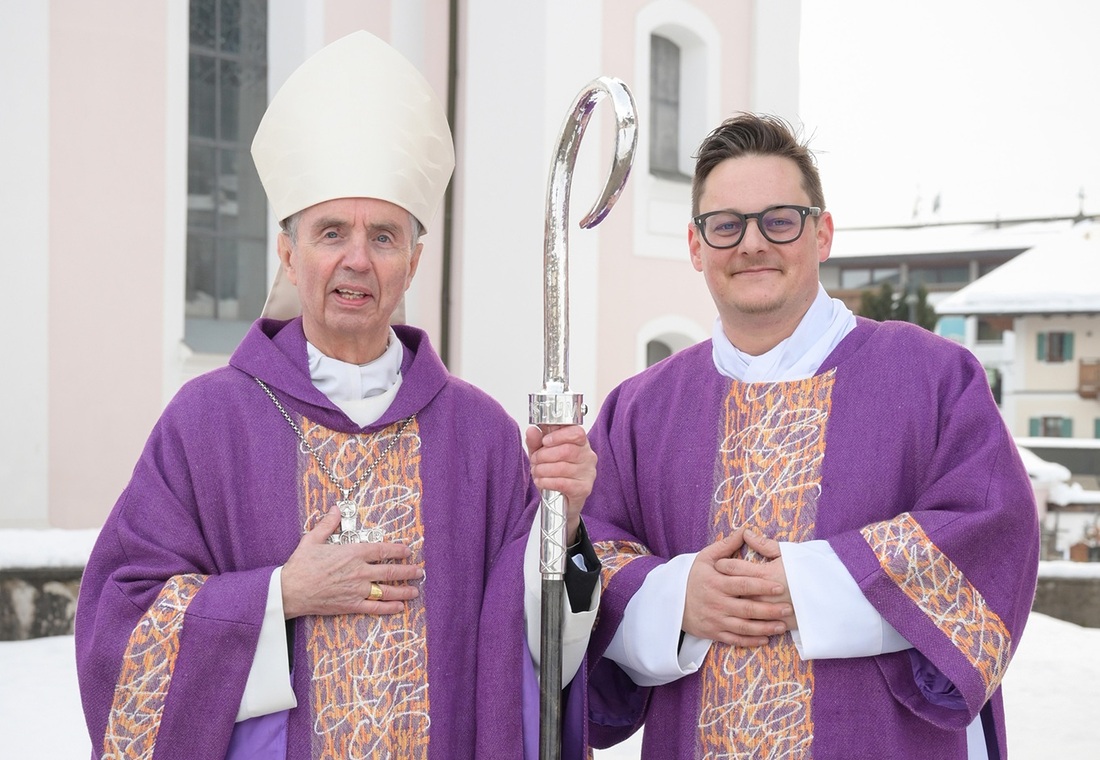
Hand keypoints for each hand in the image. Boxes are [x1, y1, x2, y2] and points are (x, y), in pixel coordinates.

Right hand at [281, 507, 422, 618]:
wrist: (290, 590)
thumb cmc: (300, 564)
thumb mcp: (313, 539)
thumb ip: (328, 524)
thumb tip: (336, 508)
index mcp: (353, 553)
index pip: (382, 550)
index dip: (398, 550)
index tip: (408, 551)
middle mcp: (359, 571)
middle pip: (390, 571)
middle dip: (408, 571)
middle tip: (419, 571)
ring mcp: (357, 590)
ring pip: (387, 590)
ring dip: (404, 590)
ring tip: (415, 590)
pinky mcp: (351, 605)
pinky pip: (375, 607)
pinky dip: (389, 608)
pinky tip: (399, 607)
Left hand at [525, 424, 596, 544]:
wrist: (561, 502)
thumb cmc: (554, 474)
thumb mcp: (542, 455)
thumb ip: (536, 442)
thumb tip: (532, 430)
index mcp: (581, 443)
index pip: (577, 433)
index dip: (559, 436)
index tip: (545, 441)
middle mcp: (588, 456)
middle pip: (567, 450)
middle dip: (544, 455)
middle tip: (534, 461)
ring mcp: (588, 473)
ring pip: (563, 467)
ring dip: (543, 469)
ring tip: (536, 472)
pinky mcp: (584, 489)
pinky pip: (563, 483)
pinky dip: (547, 482)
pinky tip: (540, 481)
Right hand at [682, 530, 791, 645]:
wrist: (671, 602)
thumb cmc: (693, 577)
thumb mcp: (705, 558)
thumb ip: (726, 546)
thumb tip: (745, 531)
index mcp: (716, 582)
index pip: (743, 585)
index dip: (762, 586)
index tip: (780, 587)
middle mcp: (717, 602)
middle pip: (747, 608)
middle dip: (770, 610)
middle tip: (789, 609)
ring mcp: (715, 619)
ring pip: (744, 627)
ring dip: (764, 628)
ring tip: (782, 626)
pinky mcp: (713, 633)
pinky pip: (734, 639)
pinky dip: (750, 641)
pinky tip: (765, 639)